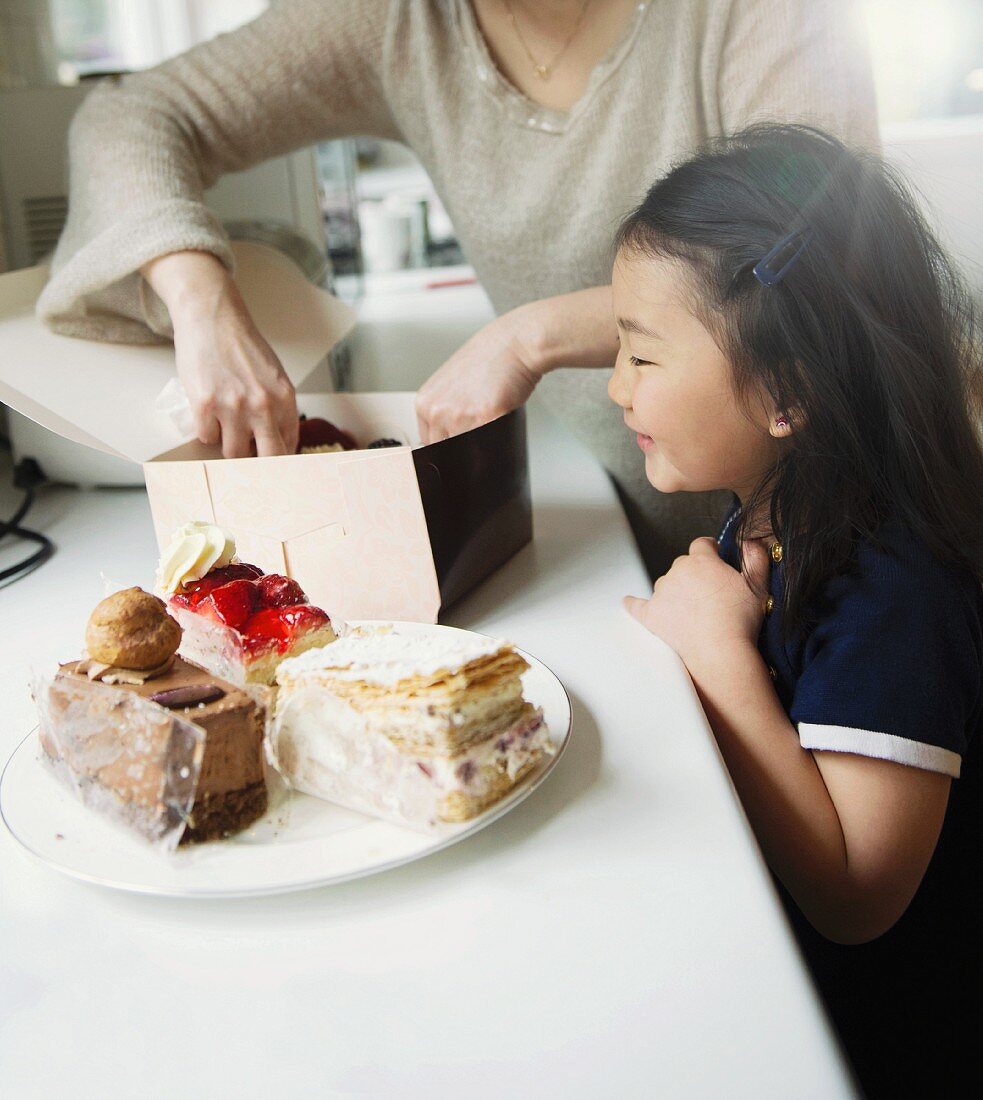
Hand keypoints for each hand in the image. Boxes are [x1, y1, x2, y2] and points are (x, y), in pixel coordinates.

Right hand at [143, 251, 297, 457]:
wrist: (212, 317)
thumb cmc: (241, 346)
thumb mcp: (274, 377)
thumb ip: (279, 408)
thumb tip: (277, 442)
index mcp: (285, 399)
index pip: (288, 447)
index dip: (277, 459)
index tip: (270, 465)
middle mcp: (263, 406)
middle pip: (267, 459)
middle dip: (258, 465)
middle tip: (250, 465)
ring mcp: (234, 407)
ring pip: (233, 452)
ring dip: (227, 444)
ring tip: (224, 427)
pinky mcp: (205, 405)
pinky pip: (206, 437)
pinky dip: (206, 431)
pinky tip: (208, 414)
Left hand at [415, 307, 544, 443]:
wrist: (515, 344)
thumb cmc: (489, 358)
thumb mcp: (452, 384)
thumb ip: (445, 409)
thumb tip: (449, 435)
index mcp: (425, 402)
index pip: (428, 442)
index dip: (447, 446)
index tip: (458, 446)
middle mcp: (437, 410)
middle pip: (444, 451)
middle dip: (462, 449)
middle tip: (479, 435)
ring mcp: (458, 417)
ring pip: (465, 453)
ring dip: (480, 448)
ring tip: (491, 424)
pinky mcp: (483, 419)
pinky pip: (487, 447)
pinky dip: (496, 442)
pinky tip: (500, 423)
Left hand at [623, 537, 770, 670]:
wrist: (721, 652)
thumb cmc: (740, 620)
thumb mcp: (757, 584)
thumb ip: (755, 557)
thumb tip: (750, 541)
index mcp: (701, 561)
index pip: (701, 544)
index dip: (709, 549)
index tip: (715, 556)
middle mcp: (677, 572)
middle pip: (683, 564)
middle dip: (695, 573)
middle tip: (711, 593)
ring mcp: (661, 593)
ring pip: (666, 584)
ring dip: (676, 590)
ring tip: (693, 609)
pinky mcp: (651, 615)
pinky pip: (637, 605)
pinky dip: (633, 603)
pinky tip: (627, 601)